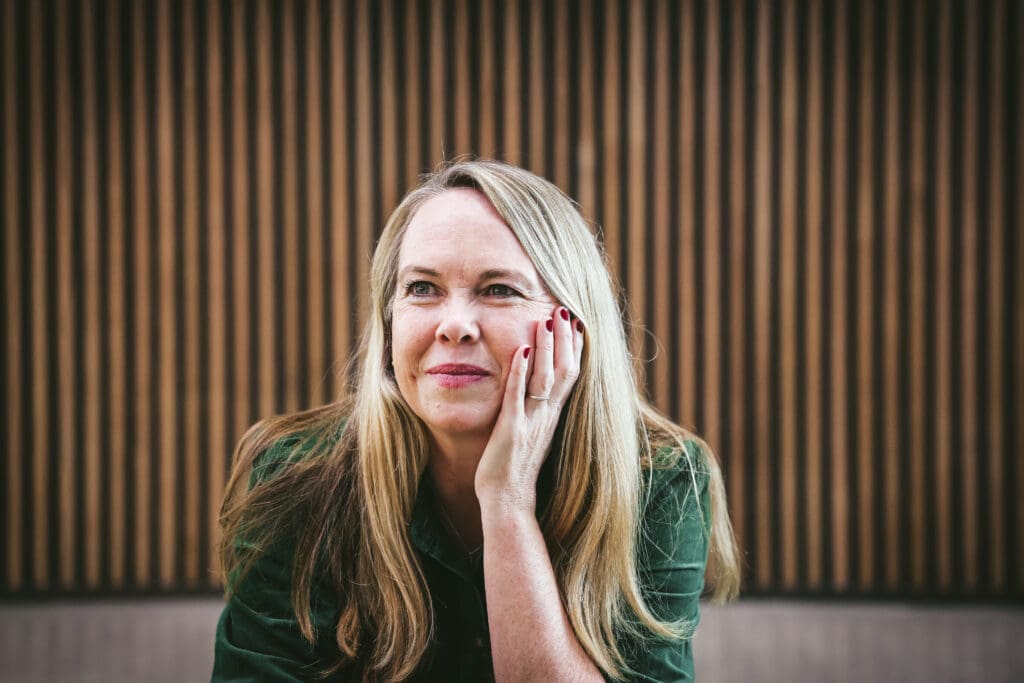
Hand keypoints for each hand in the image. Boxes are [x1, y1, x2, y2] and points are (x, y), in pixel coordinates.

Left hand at [474, 306, 584, 511]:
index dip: (575, 348)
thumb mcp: (531, 431)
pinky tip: (521, 350)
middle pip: (565, 371)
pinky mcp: (512, 431)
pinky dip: (520, 372)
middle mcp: (547, 416)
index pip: (571, 375)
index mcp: (552, 415)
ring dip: (547, 348)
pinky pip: (517, 397)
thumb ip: (535, 408)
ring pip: (545, 379)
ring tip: (547, 319)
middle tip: (565, 310)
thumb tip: (537, 386)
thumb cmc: (515, 466)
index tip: (576, 322)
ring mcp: (531, 422)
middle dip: (565, 339)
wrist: (508, 499)